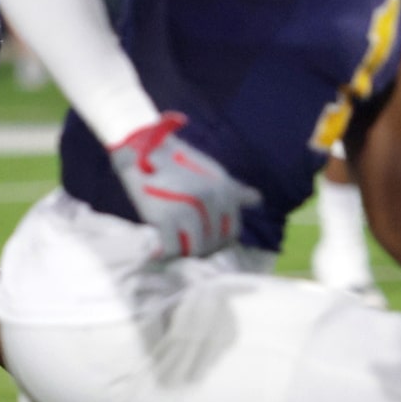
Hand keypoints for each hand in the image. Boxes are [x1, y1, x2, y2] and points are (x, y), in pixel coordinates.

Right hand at [106, 111, 260, 259]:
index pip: (232, 231)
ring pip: (197, 250)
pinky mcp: (164, 217)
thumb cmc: (178, 161)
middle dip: (202, 249)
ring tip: (173, 247)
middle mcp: (210, 201)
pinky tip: (159, 249)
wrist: (143, 148)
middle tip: (185, 246)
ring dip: (185, 252)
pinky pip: (172, 249)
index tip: (203, 241)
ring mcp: (188, 210)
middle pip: (214, 243)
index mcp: (224, 191)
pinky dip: (166, 253)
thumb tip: (257, 199)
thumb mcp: (211, 172)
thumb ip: (234, 189)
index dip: (219, 241)